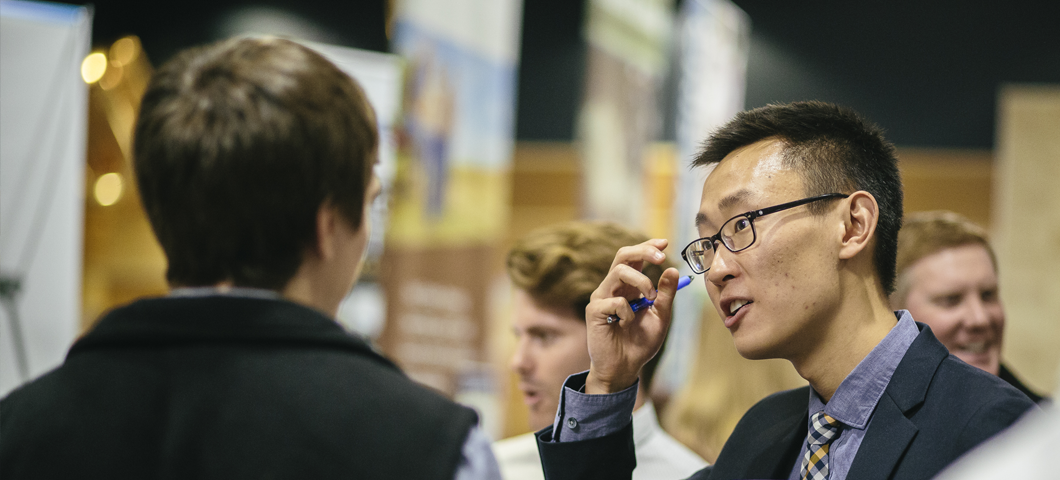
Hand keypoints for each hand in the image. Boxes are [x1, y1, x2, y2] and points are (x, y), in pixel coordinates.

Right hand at [584, 238, 680, 394]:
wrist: (625, 368)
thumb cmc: (640, 343)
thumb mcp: (660, 317)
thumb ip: (665, 295)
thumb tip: (671, 269)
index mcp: (628, 286)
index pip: (635, 258)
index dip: (648, 246)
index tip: (664, 242)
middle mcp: (613, 287)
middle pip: (622, 255)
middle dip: (643, 251)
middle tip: (661, 257)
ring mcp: (601, 297)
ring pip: (619, 272)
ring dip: (641, 282)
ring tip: (650, 300)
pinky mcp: (594, 310)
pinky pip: (616, 301)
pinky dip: (629, 312)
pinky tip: (626, 326)